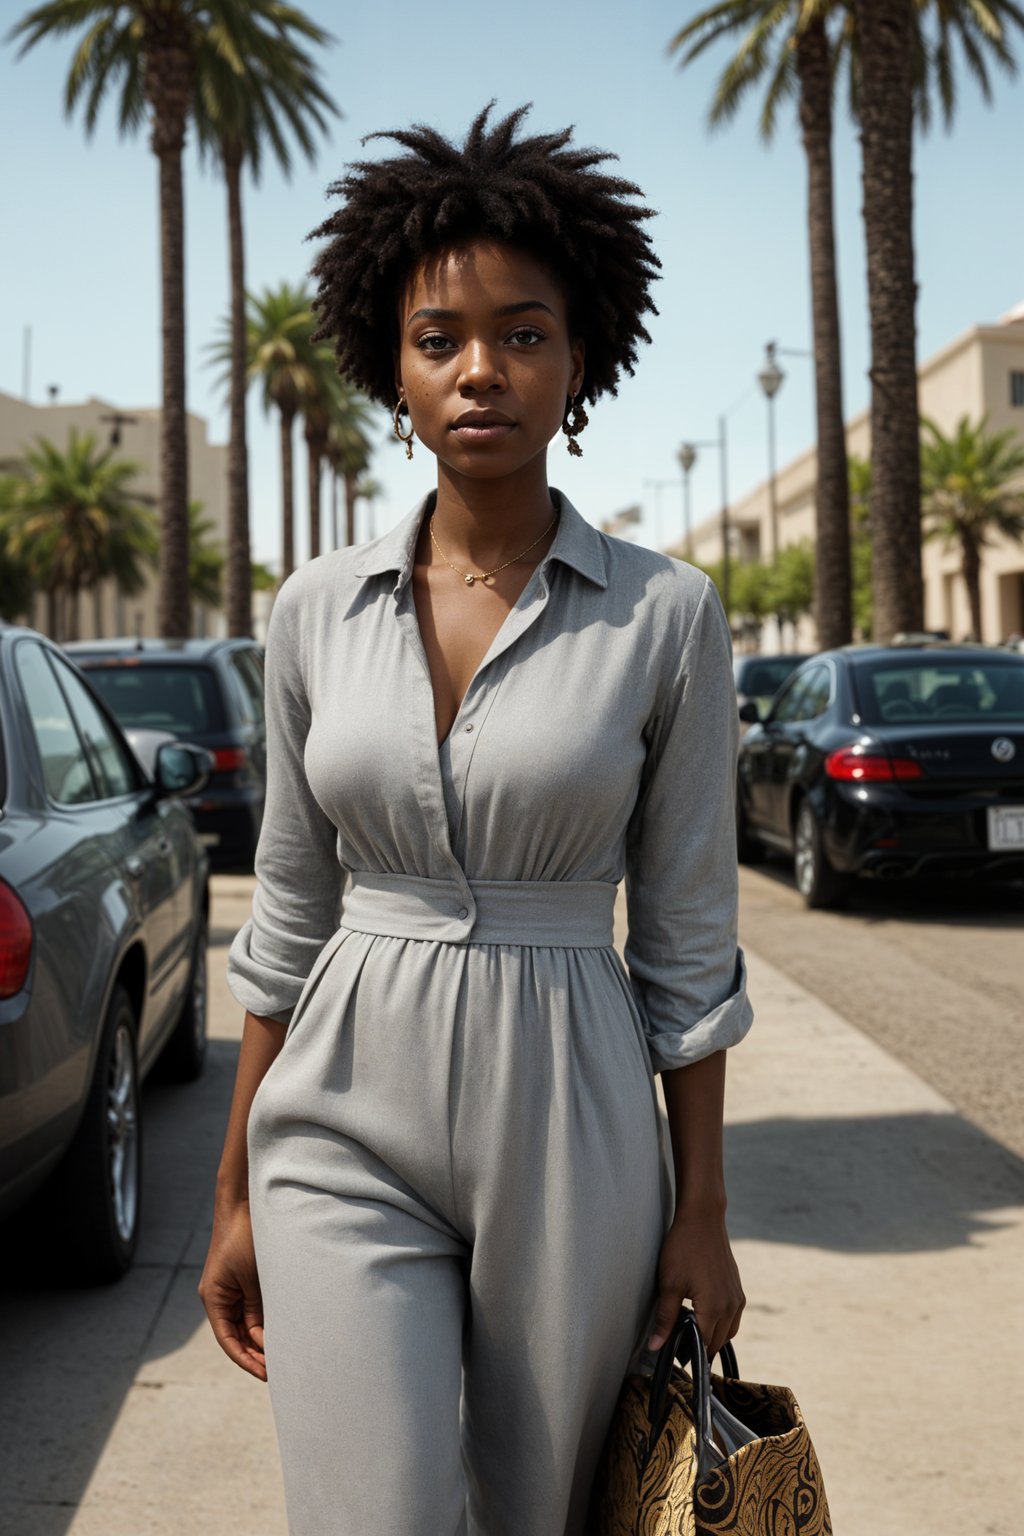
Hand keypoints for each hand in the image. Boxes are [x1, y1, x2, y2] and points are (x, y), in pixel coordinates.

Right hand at [198, 1198, 266, 1380]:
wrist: (245, 1204)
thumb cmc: (245, 1237)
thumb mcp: (253, 1276)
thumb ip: (258, 1307)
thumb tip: (267, 1340)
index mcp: (214, 1299)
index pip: (229, 1340)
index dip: (246, 1360)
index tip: (267, 1374)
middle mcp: (220, 1298)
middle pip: (238, 1336)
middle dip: (257, 1354)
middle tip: (282, 1370)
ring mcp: (232, 1290)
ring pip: (247, 1325)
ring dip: (263, 1339)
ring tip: (286, 1356)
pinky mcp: (244, 1282)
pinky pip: (254, 1309)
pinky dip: (266, 1322)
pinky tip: (283, 1332)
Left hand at [648, 1202, 744, 1360]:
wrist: (703, 1218)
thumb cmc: (683, 1248)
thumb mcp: (669, 1284)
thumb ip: (665, 1319)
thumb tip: (656, 1347)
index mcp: (714, 1309)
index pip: (704, 1346)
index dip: (689, 1354)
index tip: (675, 1356)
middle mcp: (731, 1306)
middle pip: (718, 1342)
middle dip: (701, 1347)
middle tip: (679, 1344)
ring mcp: (737, 1296)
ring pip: (728, 1331)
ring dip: (713, 1336)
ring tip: (690, 1330)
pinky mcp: (737, 1287)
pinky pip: (733, 1316)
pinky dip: (720, 1322)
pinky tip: (702, 1313)